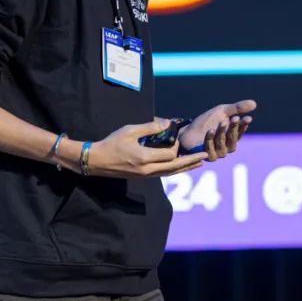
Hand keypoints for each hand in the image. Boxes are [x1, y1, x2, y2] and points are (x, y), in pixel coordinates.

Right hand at [87, 119, 207, 178]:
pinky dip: (174, 170)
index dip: (177, 146)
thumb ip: (150, 127)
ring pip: (170, 173)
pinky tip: (179, 167)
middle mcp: (147, 170)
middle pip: (175, 167)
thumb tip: (167, 124)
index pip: (169, 154)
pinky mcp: (143, 177)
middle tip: (205, 156)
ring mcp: (145, 175)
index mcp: (144, 157)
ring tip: (198, 164)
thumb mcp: (130, 130)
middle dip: (190, 162)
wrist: (96, 160)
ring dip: (185, 168)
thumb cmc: (112, 143)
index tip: (179, 137)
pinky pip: (163, 174)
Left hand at [178, 100, 255, 161]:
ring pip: (222, 144)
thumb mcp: (222, 111)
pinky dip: (210, 140)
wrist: (188, 131)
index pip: (241, 132)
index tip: (248, 118)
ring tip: (222, 122)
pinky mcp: (207, 157)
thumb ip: (237, 108)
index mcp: (231, 137)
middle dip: (234, 128)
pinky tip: (211, 130)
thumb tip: (254, 103)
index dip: (244, 126)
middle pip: (233, 139)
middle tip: (235, 118)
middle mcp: (226, 147)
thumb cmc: (206, 121)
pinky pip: (210, 149)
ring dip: (222, 133)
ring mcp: (217, 153)